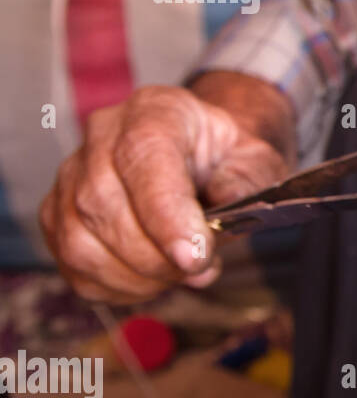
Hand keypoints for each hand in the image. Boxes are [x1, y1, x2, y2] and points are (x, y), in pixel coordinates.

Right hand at [40, 79, 292, 303]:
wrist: (203, 156)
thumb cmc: (226, 158)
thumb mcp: (257, 161)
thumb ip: (246, 185)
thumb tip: (221, 222)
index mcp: (156, 111)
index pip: (145, 157)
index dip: (167, 215)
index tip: (195, 257)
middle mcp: (103, 136)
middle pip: (103, 204)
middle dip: (155, 257)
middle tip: (197, 269)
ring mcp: (72, 175)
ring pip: (80, 241)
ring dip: (135, 276)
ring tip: (177, 274)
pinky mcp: (58, 214)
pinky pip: (72, 264)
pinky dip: (114, 286)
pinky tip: (150, 280)